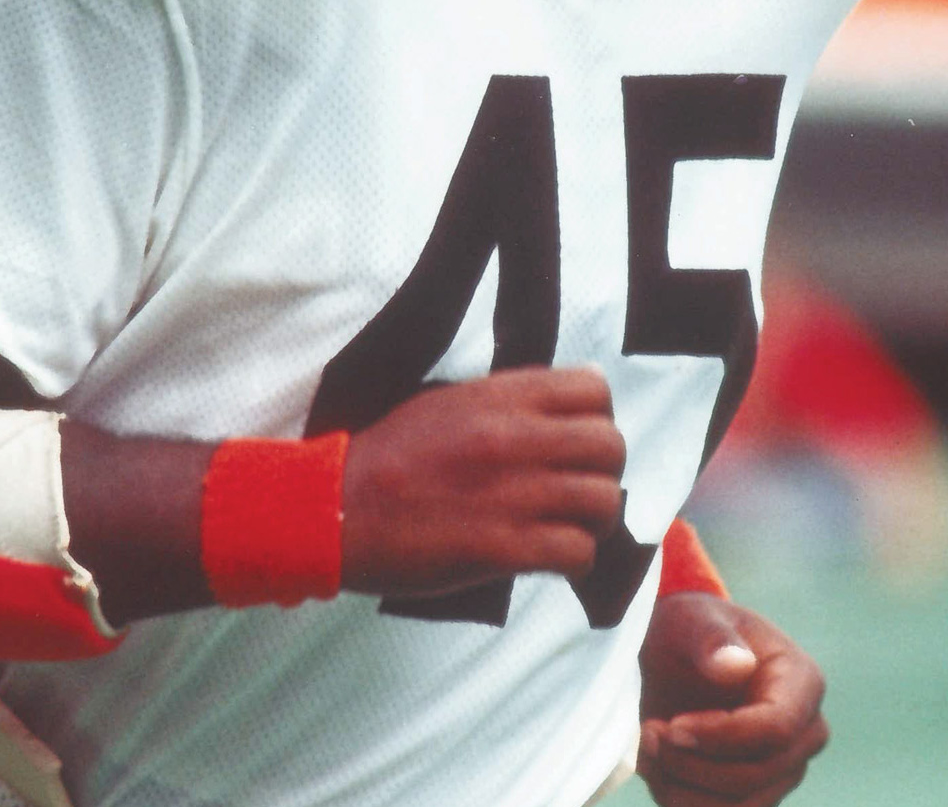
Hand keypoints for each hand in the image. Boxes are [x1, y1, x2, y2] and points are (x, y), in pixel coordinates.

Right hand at [341, 366, 624, 597]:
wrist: (337, 509)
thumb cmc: (391, 455)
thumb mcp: (450, 402)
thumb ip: (507, 401)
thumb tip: (557, 412)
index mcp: (502, 397)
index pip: (594, 389)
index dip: (598, 416)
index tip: (579, 439)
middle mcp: (515, 437)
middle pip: (610, 444)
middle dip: (605, 470)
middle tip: (581, 488)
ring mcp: (512, 493)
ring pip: (603, 500)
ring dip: (595, 519)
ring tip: (571, 526)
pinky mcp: (502, 548)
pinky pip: (577, 551)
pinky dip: (576, 558)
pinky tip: (554, 557)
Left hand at [637, 593, 827, 806]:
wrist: (678, 654)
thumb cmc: (691, 628)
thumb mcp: (693, 618)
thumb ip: (712, 638)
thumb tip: (736, 667)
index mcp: (802, 682)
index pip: (776, 728)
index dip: (722, 737)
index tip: (672, 726)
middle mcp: (804, 733)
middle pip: (756, 775)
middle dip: (693, 763)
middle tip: (649, 732)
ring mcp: (783, 769)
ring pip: (737, 806)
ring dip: (681, 787)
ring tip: (647, 745)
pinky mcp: (754, 794)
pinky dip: (679, 799)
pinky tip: (654, 765)